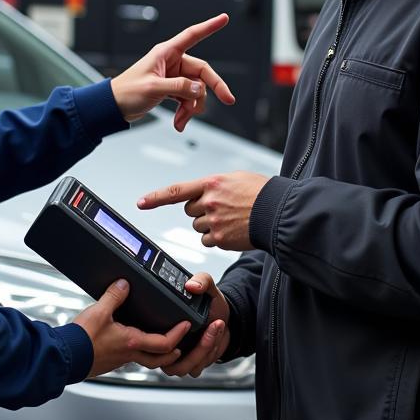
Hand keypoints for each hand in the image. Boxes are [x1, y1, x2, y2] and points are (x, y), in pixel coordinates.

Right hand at [73, 279, 189, 377]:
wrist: (64, 357)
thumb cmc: (81, 340)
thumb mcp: (99, 311)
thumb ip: (113, 295)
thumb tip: (124, 283)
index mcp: (131, 342)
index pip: (164, 343)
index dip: (178, 334)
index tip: (186, 325)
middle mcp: (129, 354)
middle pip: (159, 359)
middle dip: (173, 351)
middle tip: (179, 343)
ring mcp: (119, 360)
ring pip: (145, 360)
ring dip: (156, 353)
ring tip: (160, 343)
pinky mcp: (109, 361)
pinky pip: (131, 358)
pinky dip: (139, 351)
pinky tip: (131, 342)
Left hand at [110, 14, 235, 131]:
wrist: (114, 107)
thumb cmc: (127, 92)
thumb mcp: (153, 88)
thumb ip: (178, 87)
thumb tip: (199, 89)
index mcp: (166, 53)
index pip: (192, 35)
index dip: (209, 26)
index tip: (224, 18)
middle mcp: (172, 62)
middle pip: (202, 72)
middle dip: (212, 88)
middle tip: (228, 99)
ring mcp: (173, 77)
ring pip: (196, 90)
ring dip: (192, 107)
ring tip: (181, 120)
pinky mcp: (172, 89)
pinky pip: (188, 99)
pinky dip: (185, 111)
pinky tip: (179, 122)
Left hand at [137, 171, 269, 251]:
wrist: (279, 211)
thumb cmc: (261, 192)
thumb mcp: (235, 178)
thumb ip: (215, 185)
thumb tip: (204, 193)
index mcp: (211, 183)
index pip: (176, 190)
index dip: (155, 197)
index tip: (141, 203)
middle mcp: (209, 201)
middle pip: (190, 210)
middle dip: (200, 210)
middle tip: (221, 208)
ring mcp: (214, 221)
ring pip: (198, 227)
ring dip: (209, 224)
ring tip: (231, 218)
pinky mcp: (220, 238)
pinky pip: (207, 240)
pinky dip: (216, 238)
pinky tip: (232, 230)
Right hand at [160, 272, 231, 377]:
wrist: (225, 319)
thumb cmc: (210, 307)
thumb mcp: (208, 288)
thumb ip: (202, 280)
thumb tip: (191, 285)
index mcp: (161, 326)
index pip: (151, 340)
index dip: (168, 338)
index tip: (188, 323)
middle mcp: (165, 345)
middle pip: (167, 359)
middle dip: (194, 345)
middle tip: (212, 326)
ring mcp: (176, 358)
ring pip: (183, 367)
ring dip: (204, 349)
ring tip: (216, 328)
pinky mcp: (189, 365)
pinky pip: (194, 369)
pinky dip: (208, 354)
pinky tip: (216, 337)